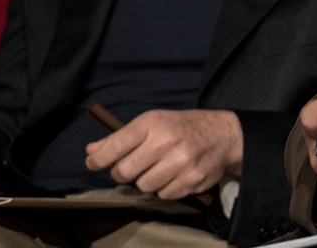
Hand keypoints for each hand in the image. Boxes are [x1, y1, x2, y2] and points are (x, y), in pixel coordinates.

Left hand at [84, 109, 241, 198]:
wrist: (224, 135)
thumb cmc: (184, 128)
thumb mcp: (154, 122)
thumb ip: (122, 137)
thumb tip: (92, 151)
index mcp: (153, 123)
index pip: (114, 145)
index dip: (98, 159)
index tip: (94, 163)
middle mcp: (166, 141)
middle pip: (124, 172)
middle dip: (123, 172)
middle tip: (133, 166)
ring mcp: (180, 162)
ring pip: (143, 185)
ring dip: (147, 180)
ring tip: (161, 167)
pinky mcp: (191, 180)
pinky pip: (163, 194)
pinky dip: (165, 188)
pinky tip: (175, 174)